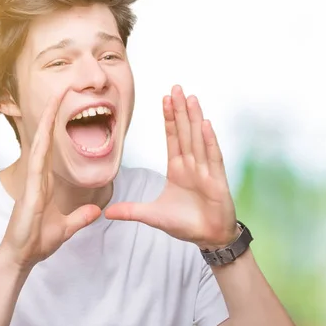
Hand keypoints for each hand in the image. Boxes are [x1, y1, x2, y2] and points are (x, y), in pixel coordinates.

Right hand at [0, 90, 101, 269]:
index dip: (58, 128)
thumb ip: (81, 216)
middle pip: (46, 139)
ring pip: (41, 144)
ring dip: (47, 121)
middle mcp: (38, 178)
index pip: (53, 149)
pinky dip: (41, 146)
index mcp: (45, 183)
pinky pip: (37, 164)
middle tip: (62, 90)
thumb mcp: (67, 227)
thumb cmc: (37, 242)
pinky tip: (44, 130)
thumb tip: (96, 210)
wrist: (21, 257)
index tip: (65, 109)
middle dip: (52, 115)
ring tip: (55, 98)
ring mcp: (33, 182)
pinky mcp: (30, 192)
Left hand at [104, 85, 237, 248]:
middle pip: (185, 132)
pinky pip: (212, 157)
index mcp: (178, 169)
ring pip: (198, 139)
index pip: (172, 138)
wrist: (207, 238)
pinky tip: (205, 124)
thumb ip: (132, 210)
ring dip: (194, 118)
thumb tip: (107, 212)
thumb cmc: (185, 224)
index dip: (169, 118)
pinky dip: (209, 141)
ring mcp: (205, 171)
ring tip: (190, 98)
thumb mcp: (153, 216)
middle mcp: (192, 165)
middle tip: (176, 87)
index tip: (165, 98)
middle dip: (180, 110)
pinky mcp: (217, 181)